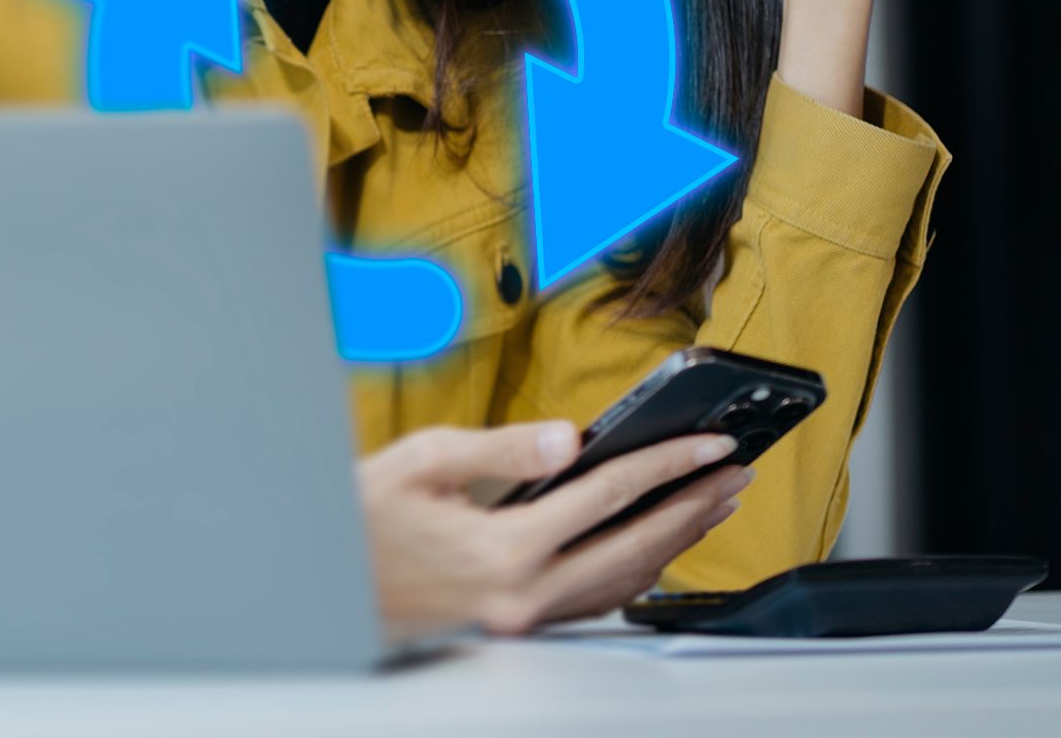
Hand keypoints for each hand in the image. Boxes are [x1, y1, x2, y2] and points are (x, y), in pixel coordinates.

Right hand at [356, 421, 755, 638]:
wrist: (326, 585)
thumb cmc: (363, 518)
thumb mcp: (423, 462)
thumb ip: (505, 449)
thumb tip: (570, 437)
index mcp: (502, 548)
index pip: (607, 495)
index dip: (668, 465)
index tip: (710, 443)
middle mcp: (521, 593)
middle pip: (633, 546)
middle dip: (693, 506)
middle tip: (735, 474)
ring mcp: (521, 617)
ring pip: (622, 581)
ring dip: (674, 541)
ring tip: (712, 504)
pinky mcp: (516, 624)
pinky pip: (595, 600)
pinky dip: (636, 570)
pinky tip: (655, 547)